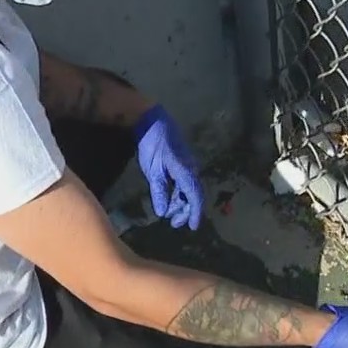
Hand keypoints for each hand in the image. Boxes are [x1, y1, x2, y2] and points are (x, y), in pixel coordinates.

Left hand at [133, 105, 203, 230]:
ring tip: (170, 214)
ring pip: (189, 189)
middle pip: (194, 195)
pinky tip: (170, 199)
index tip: (193, 227)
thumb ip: (159, 191)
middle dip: (186, 211)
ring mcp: (188, 165)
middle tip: (174, 223)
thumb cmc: (152, 144)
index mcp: (186, 171)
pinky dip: (179, 193)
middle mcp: (192, 169)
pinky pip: (185, 182)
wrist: (152, 120)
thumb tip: (163, 212)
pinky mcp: (182, 162)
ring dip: (181, 203)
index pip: (195, 196)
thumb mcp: (153, 169)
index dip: (195, 213)